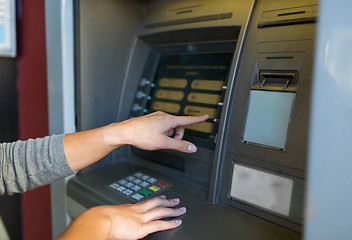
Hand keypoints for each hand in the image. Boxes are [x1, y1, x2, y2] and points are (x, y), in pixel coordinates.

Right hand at [58, 196, 185, 239]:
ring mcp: (140, 218)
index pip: (145, 202)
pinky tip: (177, 222)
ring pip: (161, 211)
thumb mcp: (108, 214)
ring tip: (181, 209)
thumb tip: (111, 222)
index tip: (161, 198)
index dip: (155, 200)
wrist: (98, 221)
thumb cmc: (98, 219)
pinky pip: (159, 224)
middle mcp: (136, 211)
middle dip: (167, 201)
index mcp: (128, 208)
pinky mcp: (142, 228)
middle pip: (155, 203)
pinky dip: (170, 223)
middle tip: (175, 199)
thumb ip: (115, 217)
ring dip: (172, 209)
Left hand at [109, 111, 208, 152]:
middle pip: (179, 126)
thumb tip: (192, 148)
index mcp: (169, 120)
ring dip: (168, 135)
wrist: (124, 132)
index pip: (188, 120)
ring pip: (170, 128)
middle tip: (169, 143)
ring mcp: (157, 117)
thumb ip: (179, 146)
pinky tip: (153, 138)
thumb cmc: (141, 135)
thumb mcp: (163, 143)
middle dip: (177, 136)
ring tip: (158, 141)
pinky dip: (161, 133)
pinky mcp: (151, 120)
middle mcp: (163, 116)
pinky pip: (162, 127)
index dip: (198, 119)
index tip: (206, 116)